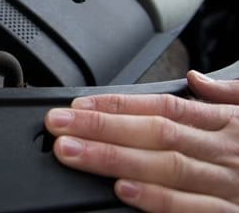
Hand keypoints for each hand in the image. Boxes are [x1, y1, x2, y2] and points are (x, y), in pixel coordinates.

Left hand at [45, 71, 238, 211]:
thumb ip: (228, 96)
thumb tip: (197, 80)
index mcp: (224, 123)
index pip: (161, 107)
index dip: (116, 105)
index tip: (78, 105)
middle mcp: (222, 149)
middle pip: (153, 132)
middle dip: (101, 127)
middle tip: (59, 126)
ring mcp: (229, 183)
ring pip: (163, 166)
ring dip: (113, 159)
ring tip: (72, 152)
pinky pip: (193, 209)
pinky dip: (158, 199)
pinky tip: (124, 190)